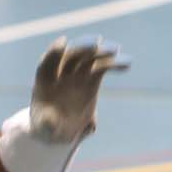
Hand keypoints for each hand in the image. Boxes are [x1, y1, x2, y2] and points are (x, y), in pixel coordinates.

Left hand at [0, 37, 127, 171]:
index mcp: (44, 80)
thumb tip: (51, 120)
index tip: (63, 43)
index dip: (54, 52)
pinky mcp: (92, 79)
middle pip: (71, 56)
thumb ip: (47, 122)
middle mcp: (60, 72)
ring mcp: (77, 74)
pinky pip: (103, 67)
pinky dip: (114, 64)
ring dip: (101, 52)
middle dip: (82, 48)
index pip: (48, 63)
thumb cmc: (47, 127)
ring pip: (89, 58)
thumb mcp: (45, 129)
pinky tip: (127, 64)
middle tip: (96, 43)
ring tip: (115, 50)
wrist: (59, 128)